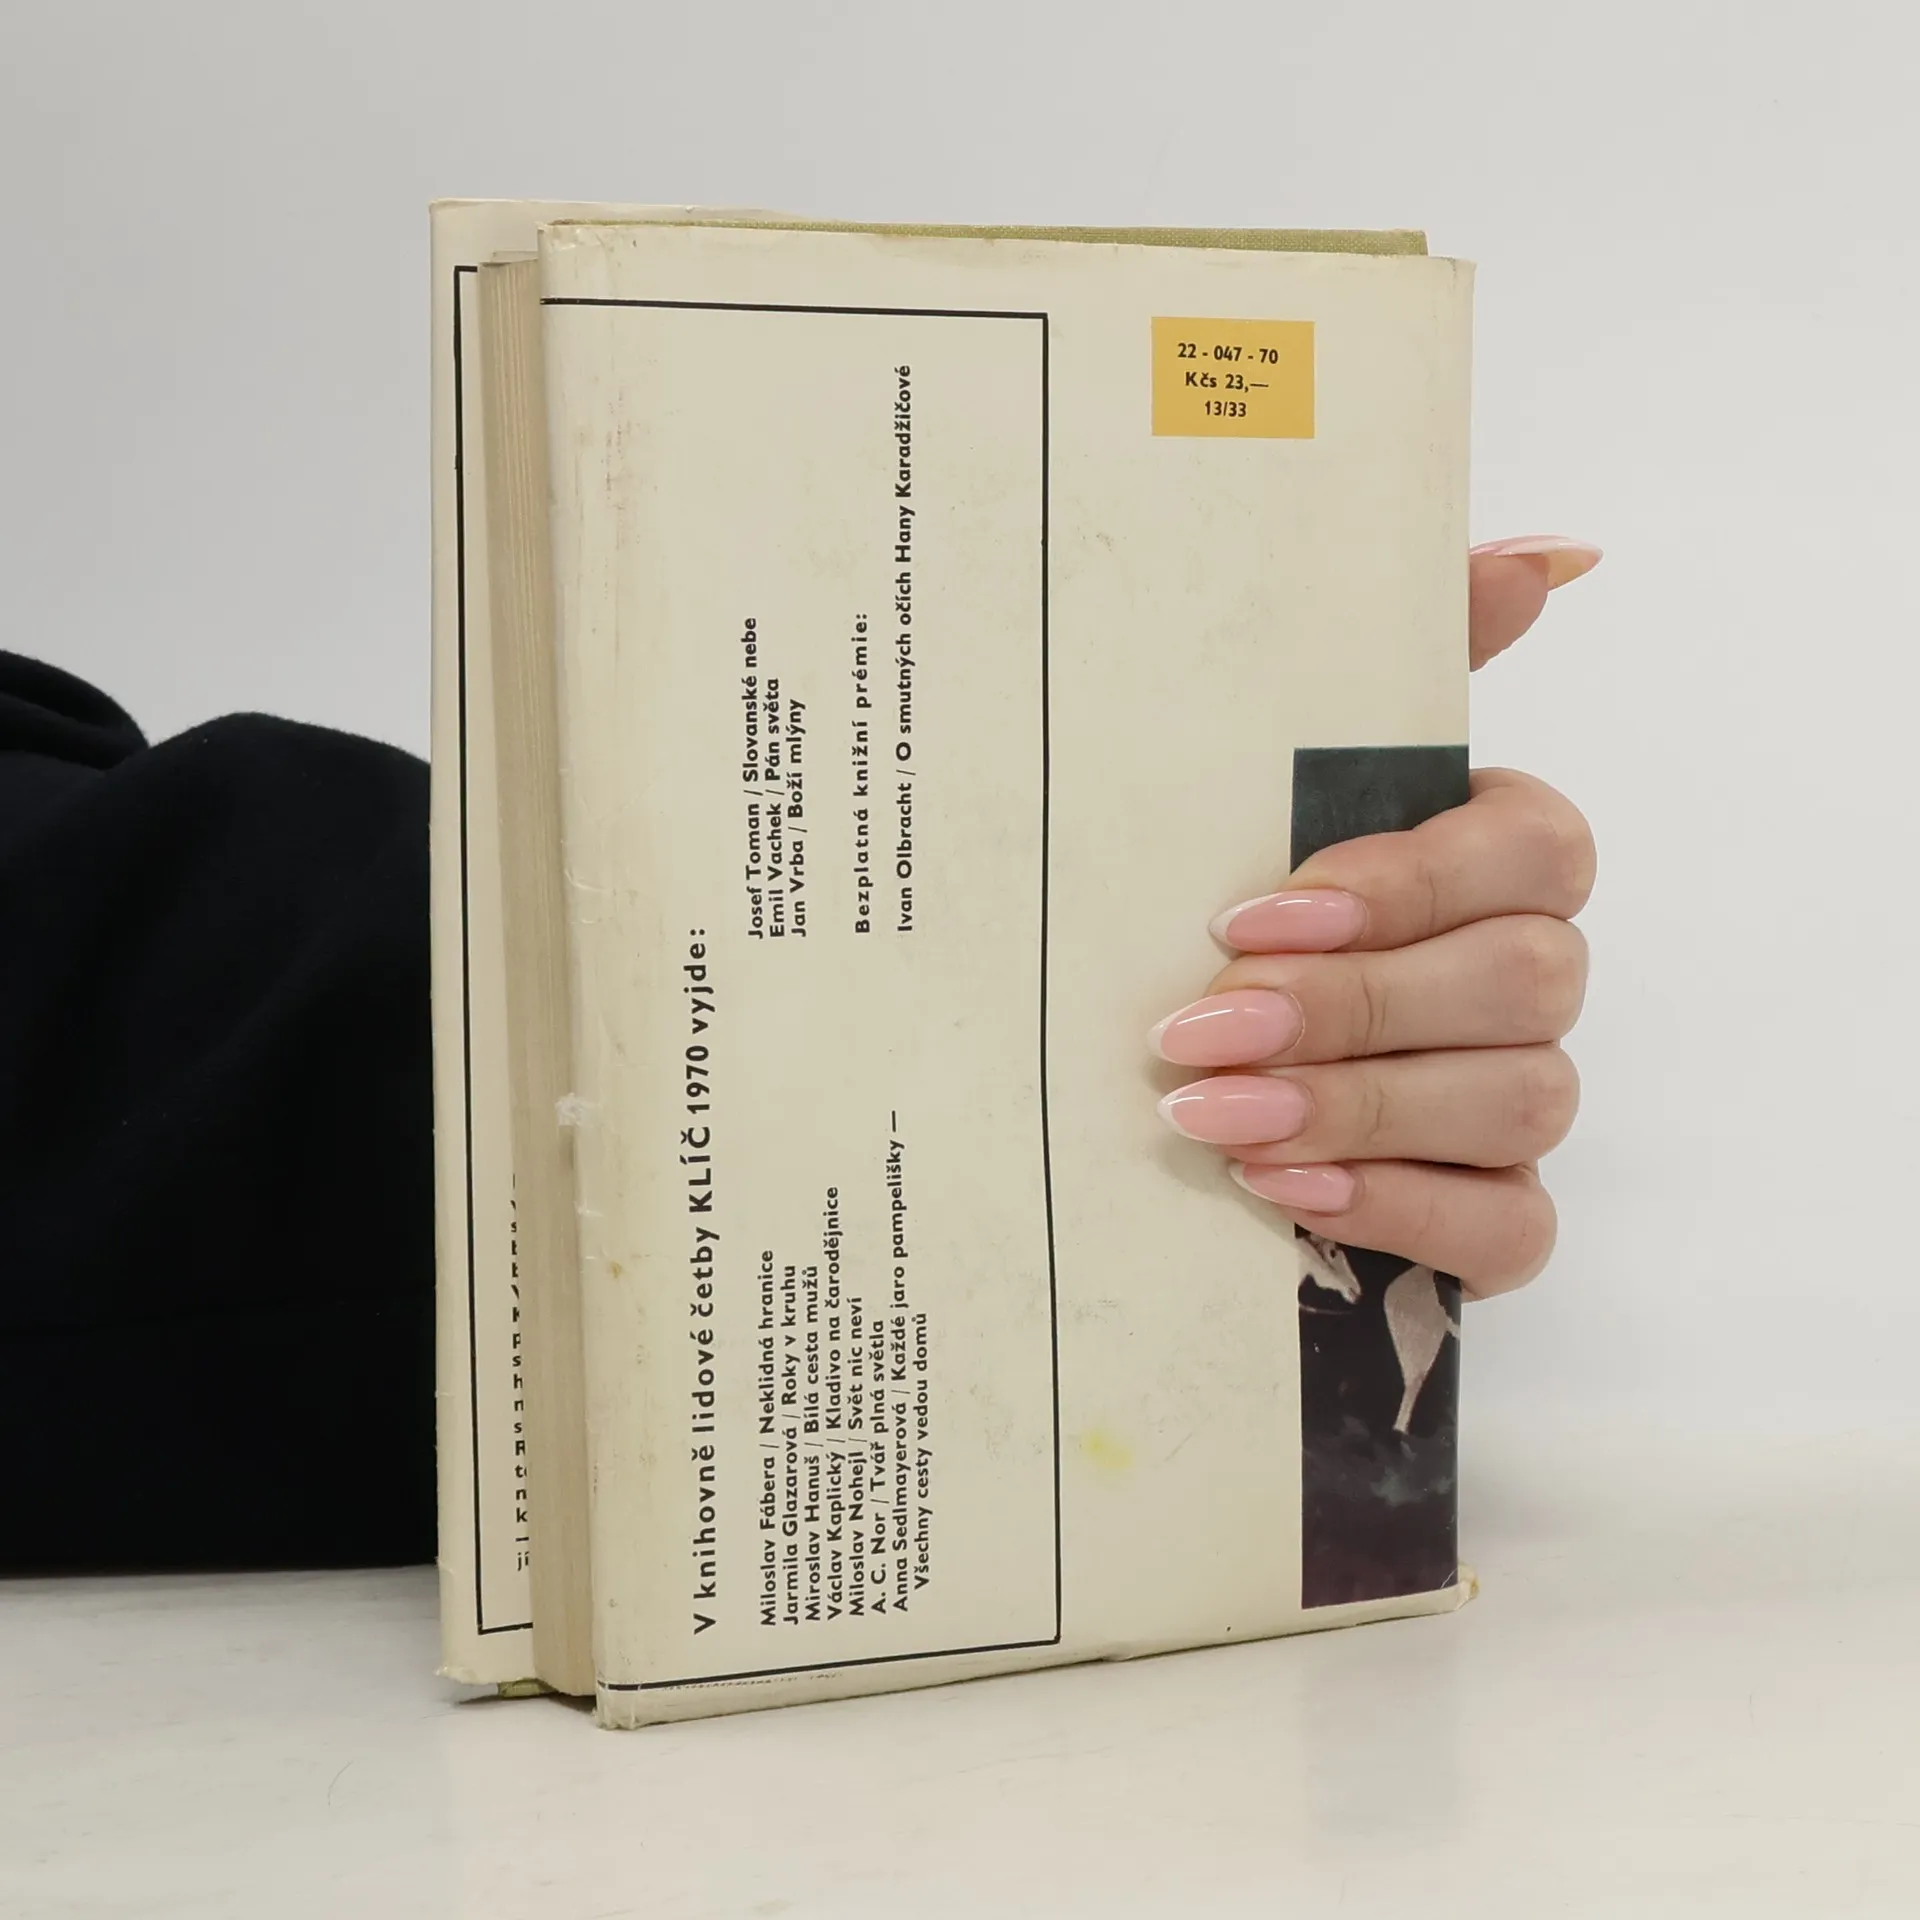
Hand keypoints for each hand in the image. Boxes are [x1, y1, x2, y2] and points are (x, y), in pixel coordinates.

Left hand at [1150, 535, 1600, 1299]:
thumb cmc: (1245, 904)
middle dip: (1353, 1006)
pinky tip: (1288, 1187)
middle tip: (1198, 1028)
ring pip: (1520, 1101)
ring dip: (1358, 1107)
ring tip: (1213, 1116)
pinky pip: (1510, 1223)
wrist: (1181, 1056)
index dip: (1402, 885)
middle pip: (1523, 981)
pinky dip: (1401, 1207)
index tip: (1249, 916)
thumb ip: (1412, 655)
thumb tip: (1548, 551)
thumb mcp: (1287, 777)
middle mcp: (1531, 973)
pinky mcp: (1501, 1208)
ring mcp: (1524, 1096)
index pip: (1531, 851)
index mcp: (1501, 857)